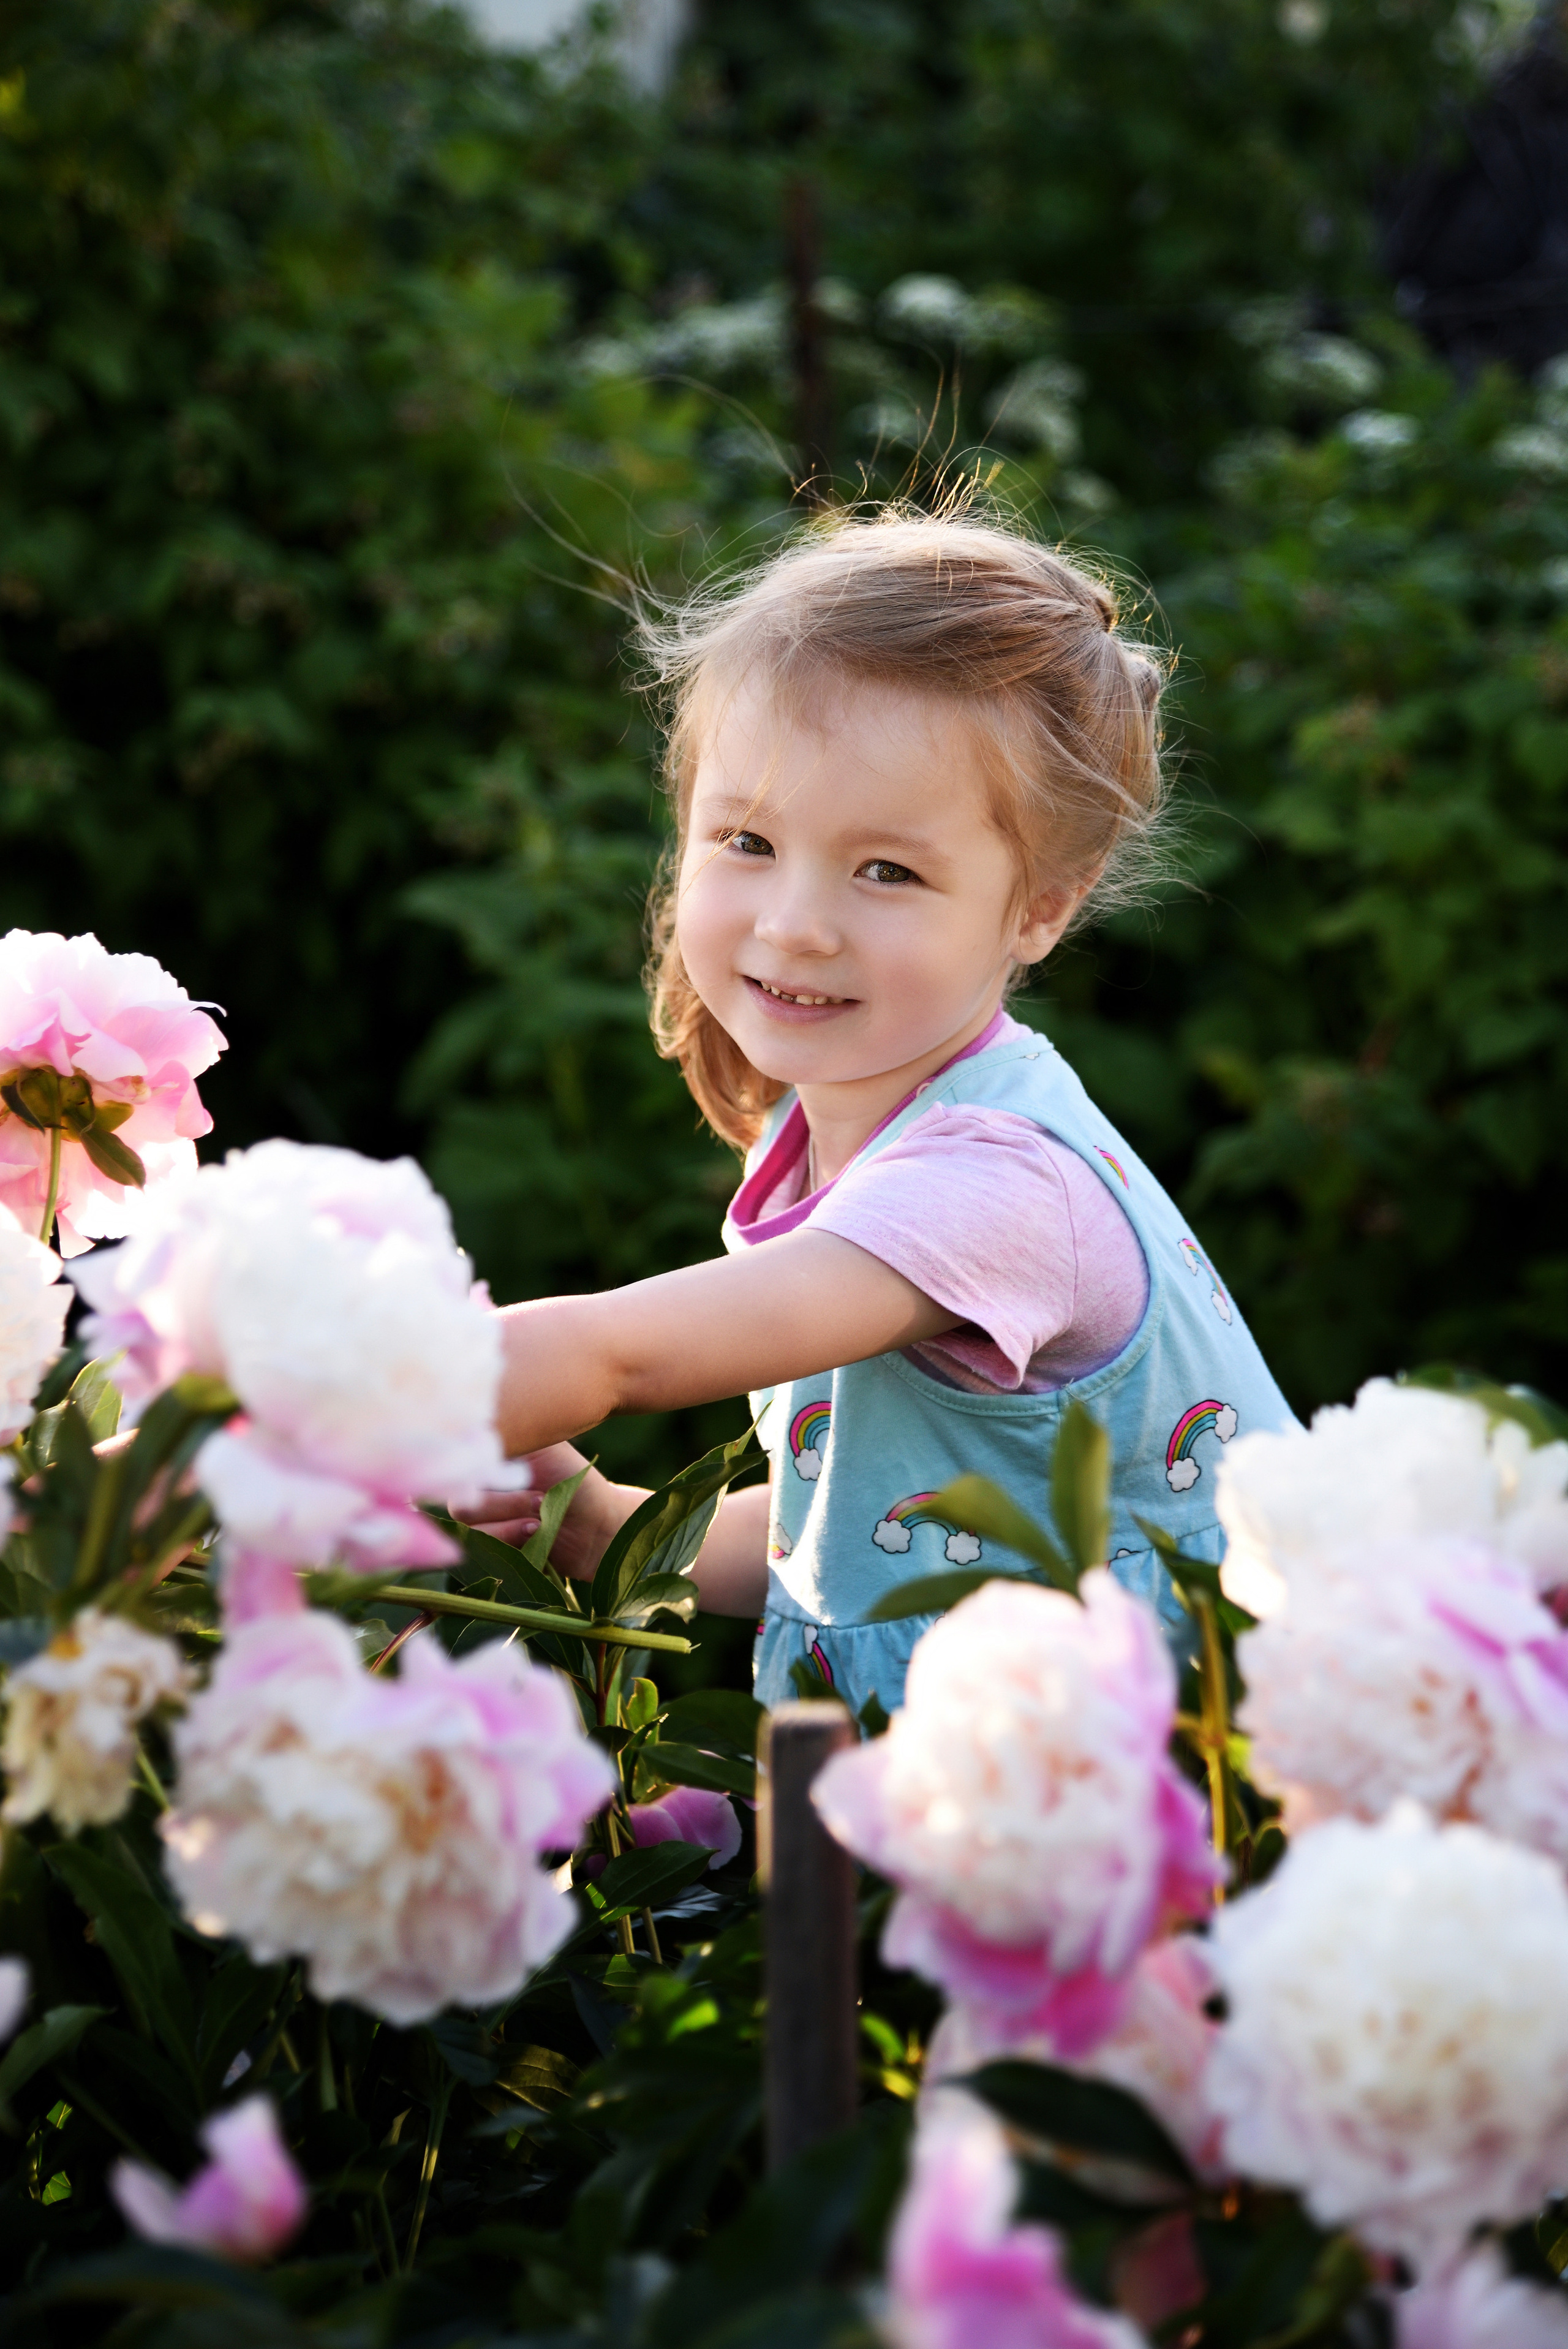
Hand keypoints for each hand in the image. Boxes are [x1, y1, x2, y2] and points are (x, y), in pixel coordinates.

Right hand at [455, 1444, 647, 1582]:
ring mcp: (480, 1517)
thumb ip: (511, 1435)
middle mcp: (478, 1486)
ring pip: (465, 1518)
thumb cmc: (577, 1483)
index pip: (459, 1456)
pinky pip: (478, 1542)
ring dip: (506, 1517)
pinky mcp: (488, 1546)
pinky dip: (507, 1536)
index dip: (483, 1466)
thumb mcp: (547, 1448)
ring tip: (540, 1518)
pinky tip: (535, 1532)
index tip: (521, 1473)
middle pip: (459, 1490)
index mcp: (488, 1457)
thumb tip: (474, 1426)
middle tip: (540, 1498)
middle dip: (502, 1498)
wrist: (600, 1529)